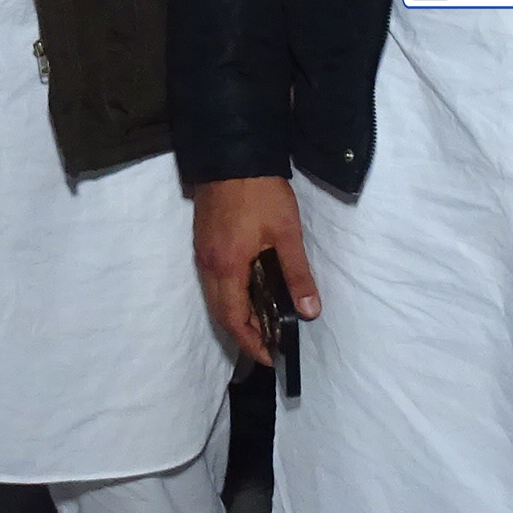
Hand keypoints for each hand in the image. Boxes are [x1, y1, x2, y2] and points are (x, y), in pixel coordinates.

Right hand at [193, 175, 321, 364]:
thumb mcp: (286, 234)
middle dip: (244, 333)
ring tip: (265, 322)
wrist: (231, 155)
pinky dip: (231, 295)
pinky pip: (214, 280)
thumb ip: (297, 274)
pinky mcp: (204, 240)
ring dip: (237, 314)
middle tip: (270, 344)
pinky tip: (251, 291)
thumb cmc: (260, 194)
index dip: (251, 341)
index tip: (271, 356)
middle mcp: (208, 264)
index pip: (233, 318)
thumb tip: (309, 311)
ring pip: (215, 296)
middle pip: (220, 312)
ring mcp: (203, 252)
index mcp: (226, 266)